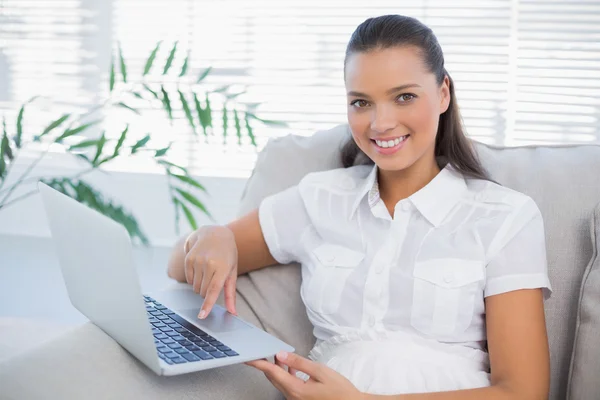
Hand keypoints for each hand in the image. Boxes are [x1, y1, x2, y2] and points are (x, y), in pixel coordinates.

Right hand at [183, 226, 237, 317]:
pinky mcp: (188, 259)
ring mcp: (197, 260)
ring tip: (208, 271)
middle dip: (207, 292)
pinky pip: (188, 279)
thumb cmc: (227, 256)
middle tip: (213, 279)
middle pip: (203, 292)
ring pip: (195, 287)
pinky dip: (194, 279)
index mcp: (223, 267)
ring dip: (200, 286)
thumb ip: (231, 294)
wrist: (215, 234)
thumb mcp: (232, 272)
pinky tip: (200, 268)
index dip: (207, 304)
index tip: (202, 316)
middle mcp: (209, 263)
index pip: (213, 290)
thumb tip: (233, 313)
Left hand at [246, 351, 363, 399]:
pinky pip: (288, 385)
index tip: (249, 358)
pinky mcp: (301, 399)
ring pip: (280, 382)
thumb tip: (281, 355)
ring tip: (274, 355)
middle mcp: (292, 397)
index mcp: (296, 389)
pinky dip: (285, 374)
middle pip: (273, 378)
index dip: (260, 363)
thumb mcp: (320, 371)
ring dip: (276, 369)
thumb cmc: (339, 390)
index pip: (272, 373)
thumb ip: (299, 362)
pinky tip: (289, 366)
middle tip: (260, 352)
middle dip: (265, 365)